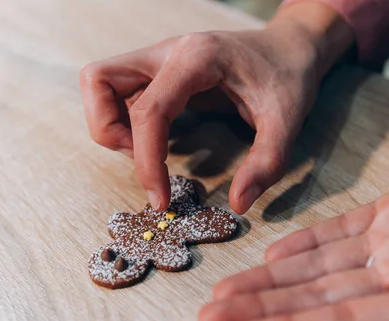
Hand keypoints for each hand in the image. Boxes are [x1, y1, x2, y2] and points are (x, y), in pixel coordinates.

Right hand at [80, 2, 353, 213]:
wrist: (291, 48)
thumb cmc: (289, 76)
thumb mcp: (288, 119)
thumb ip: (266, 162)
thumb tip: (237, 204)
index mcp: (197, 58)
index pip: (149, 110)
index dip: (147, 161)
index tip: (161, 199)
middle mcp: (168, 51)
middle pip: (98, 80)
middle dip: (107, 129)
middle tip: (143, 159)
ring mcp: (159, 58)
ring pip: (101, 84)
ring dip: (111, 124)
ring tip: (149, 151)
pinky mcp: (159, 72)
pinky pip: (119, 93)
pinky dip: (124, 121)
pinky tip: (158, 141)